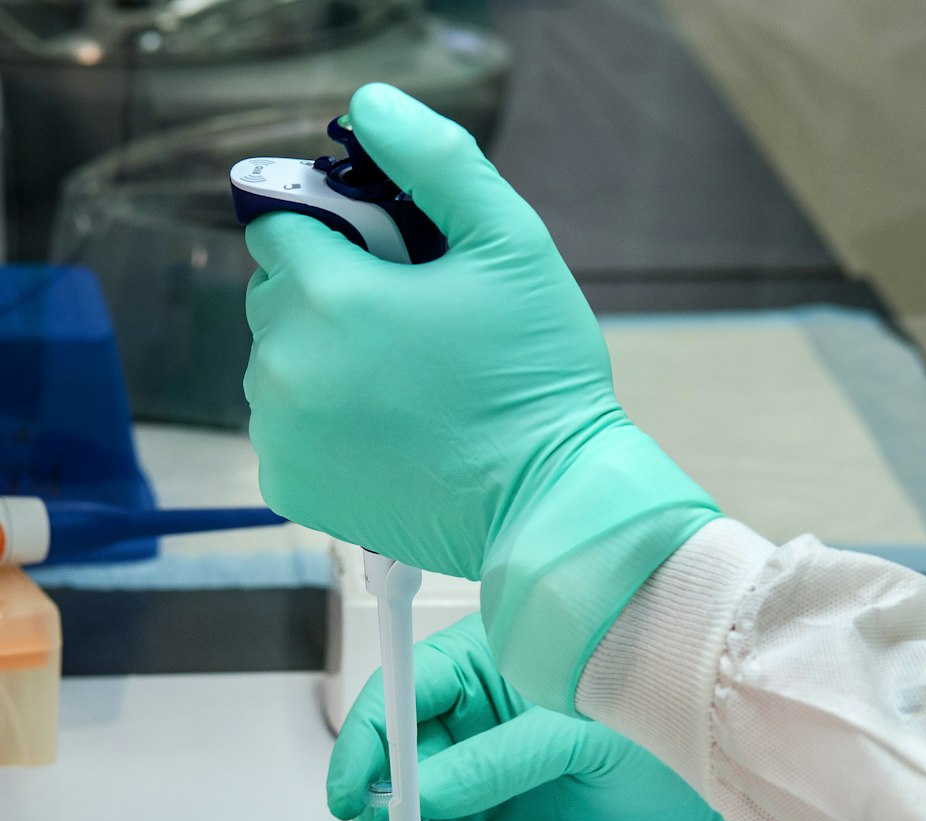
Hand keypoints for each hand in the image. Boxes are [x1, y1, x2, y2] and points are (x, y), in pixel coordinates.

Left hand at [244, 84, 718, 714]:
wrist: (544, 503)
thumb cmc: (536, 376)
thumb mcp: (511, 244)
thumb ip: (435, 160)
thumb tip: (368, 105)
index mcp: (330, 295)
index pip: (278, 225)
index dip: (331, 232)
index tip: (385, 261)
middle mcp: (285, 363)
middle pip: (273, 296)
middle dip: (325, 296)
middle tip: (405, 329)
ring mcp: (280, 431)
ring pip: (275, 362)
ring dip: (319, 361)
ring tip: (399, 387)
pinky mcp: (288, 485)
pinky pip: (280, 427)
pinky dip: (317, 423)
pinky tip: (380, 433)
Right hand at [327, 615, 730, 820]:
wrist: (713, 773)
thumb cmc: (658, 719)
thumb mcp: (575, 735)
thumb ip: (497, 762)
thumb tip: (419, 796)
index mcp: (483, 659)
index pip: (401, 692)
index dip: (365, 739)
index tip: (350, 793)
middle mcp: (468, 707)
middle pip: (390, 748)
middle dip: (374, 801)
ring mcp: (476, 758)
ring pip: (404, 794)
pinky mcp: (490, 805)